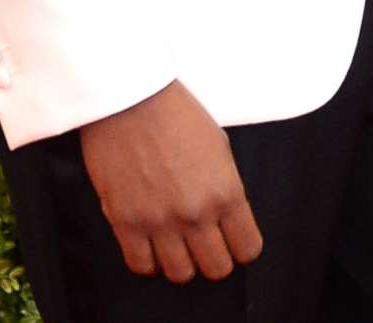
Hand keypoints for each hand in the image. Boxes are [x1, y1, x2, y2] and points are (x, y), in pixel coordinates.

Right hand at [77, 79, 263, 281]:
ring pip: (180, 274)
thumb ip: (224, 189)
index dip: (242, 247)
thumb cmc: (176, 115)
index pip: (247, 248)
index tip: (233, 242)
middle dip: (214, 259)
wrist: (132, 99)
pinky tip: (150, 245)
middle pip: (216, 268)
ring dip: (181, 262)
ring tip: (176, 245)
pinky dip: (148, 261)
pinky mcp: (125, 222)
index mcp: (226, 192)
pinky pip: (141, 265)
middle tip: (205, 245)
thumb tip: (225, 218)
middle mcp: (196, 213)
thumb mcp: (219, 148)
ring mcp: (160, 221)